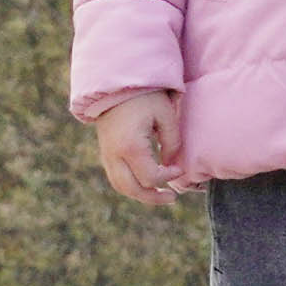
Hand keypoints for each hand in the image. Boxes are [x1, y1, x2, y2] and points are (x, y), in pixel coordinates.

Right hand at [91, 92, 188, 206]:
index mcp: (131, 147)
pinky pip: (116, 178)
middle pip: (132, 189)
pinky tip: (147, 184)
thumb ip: (172, 142)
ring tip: (161, 195)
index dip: (168, 177)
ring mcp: (106, 156)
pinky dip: (131, 185)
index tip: (180, 168)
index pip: (150, 177)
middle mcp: (114, 156)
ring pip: (121, 187)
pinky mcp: (105, 154)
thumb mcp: (166, 116)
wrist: (116, 87)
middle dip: (153, 197)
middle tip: (172, 198)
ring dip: (140, 194)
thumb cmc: (145, 98)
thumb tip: (172, 165)